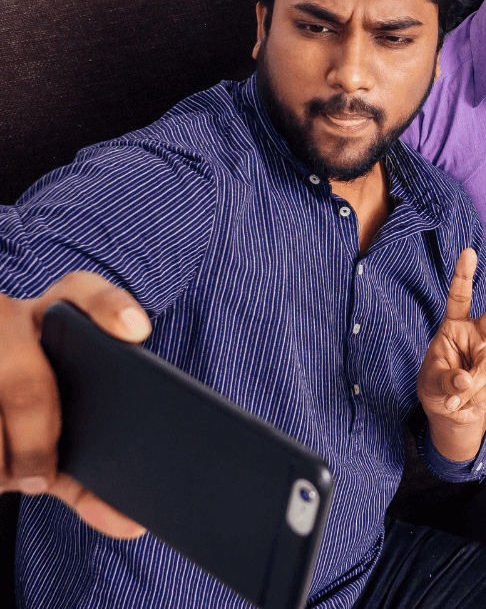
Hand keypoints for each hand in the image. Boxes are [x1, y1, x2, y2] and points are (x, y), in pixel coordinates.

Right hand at [0, 271, 150, 537]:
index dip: (111, 308)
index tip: (139, 332)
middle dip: (35, 443)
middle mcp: (8, 318)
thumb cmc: (24, 409)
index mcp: (53, 314)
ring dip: (0, 461)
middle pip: (26, 387)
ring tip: (5, 474)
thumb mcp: (57, 422)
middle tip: (39, 480)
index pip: (82, 293)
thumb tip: (132, 526)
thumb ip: (91, 468)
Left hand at [417, 249, 485, 460]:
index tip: (468, 252)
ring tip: (456, 400)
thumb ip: (445, 381)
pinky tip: (469, 403)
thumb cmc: (436, 387)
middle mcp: (477, 334)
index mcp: (454, 326)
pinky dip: (478, 401)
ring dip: (470, 391)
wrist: (452, 411)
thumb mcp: (431, 384)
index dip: (463, 275)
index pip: (459, 298)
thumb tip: (465, 381)